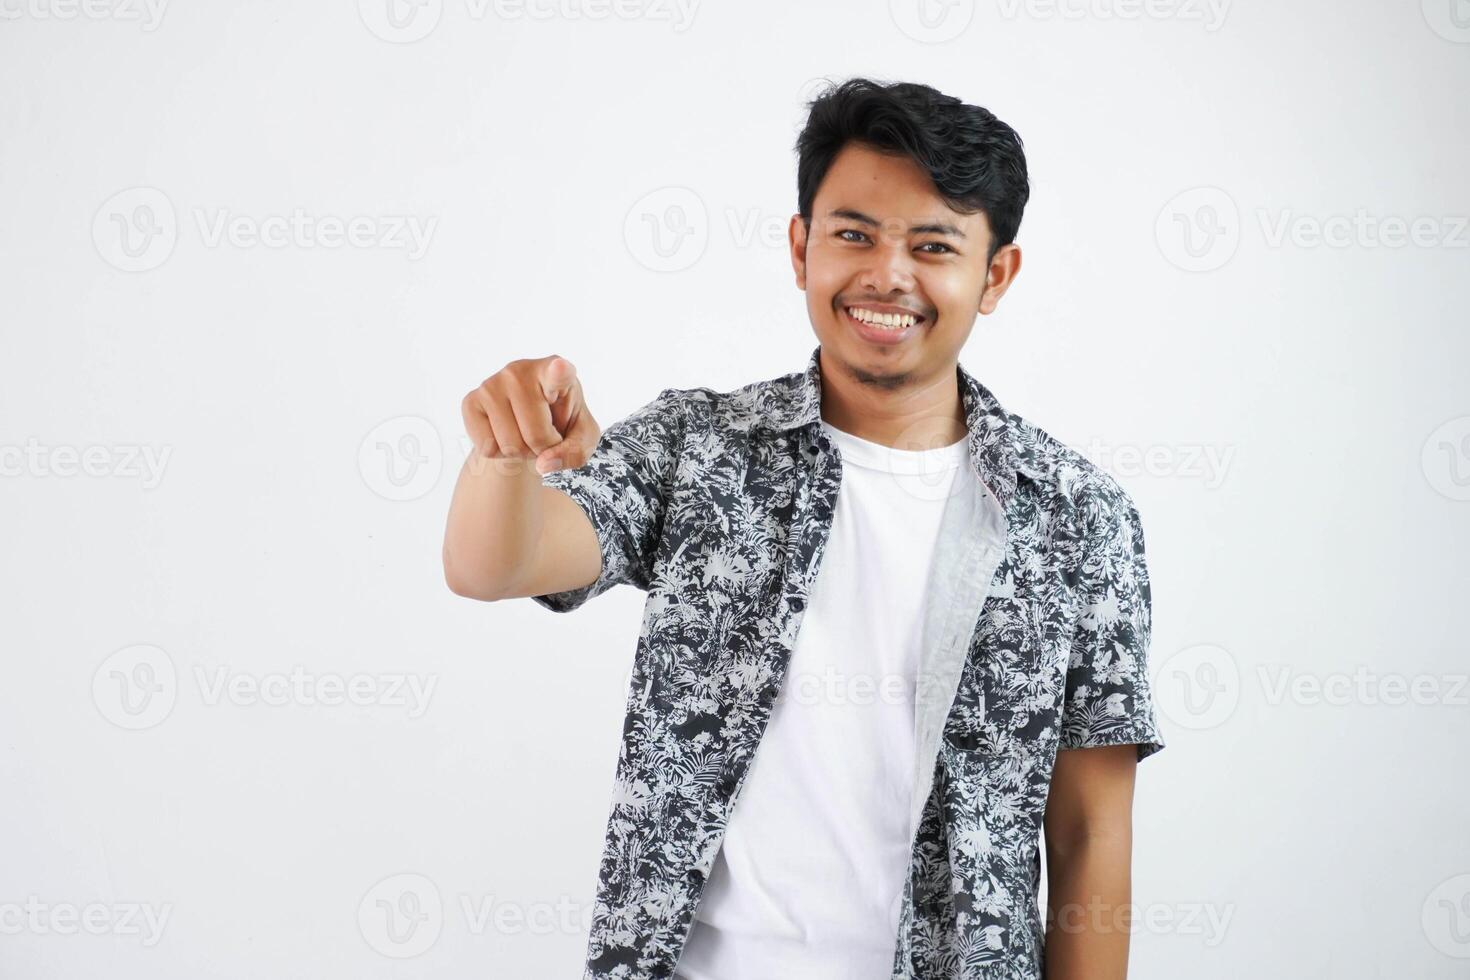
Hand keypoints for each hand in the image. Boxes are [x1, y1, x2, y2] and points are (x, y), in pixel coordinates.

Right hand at [461, 355, 599, 474]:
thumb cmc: (561, 425)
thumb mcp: (582, 440)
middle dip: (543, 449)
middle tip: (544, 435)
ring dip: (521, 453)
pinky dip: (499, 454)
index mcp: (559, 373)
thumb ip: (575, 453)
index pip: (559, 373)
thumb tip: (543, 464)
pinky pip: (486, 447)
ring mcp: (492, 384)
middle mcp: (521, 371)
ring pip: (510, 445)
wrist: (527, 424)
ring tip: (525, 434)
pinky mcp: (471, 401)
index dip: (559, 372)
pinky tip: (504, 435)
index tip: (560, 367)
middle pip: (536, 435)